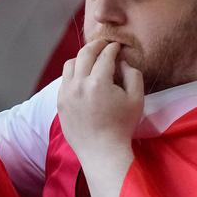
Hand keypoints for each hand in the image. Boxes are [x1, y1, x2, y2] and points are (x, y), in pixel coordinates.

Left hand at [57, 40, 143, 162]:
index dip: (113, 48)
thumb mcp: (136, 99)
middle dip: (96, 45)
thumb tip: (121, 61)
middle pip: (84, 53)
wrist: (102, 151)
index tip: (117, 46)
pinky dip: (74, 74)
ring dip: (82, 58)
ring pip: (70, 64)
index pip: (105, 55)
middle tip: (104, 45)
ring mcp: (66, 94)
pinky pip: (64, 80)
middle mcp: (78, 85)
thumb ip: (133, 74)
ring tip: (92, 60)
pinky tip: (83, 78)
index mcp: (98, 83)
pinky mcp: (60, 102)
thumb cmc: (122, 126)